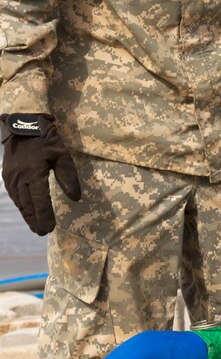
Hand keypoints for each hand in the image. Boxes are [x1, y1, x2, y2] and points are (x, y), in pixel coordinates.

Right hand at [1, 114, 80, 235]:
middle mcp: (20, 179)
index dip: (45, 216)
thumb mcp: (61, 154)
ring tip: (36, 226)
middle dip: (35, 220)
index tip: (50, 229)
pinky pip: (14, 195)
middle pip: (28, 206)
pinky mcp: (7, 176)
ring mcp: (11, 178)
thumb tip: (75, 197)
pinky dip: (21, 206)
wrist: (22, 125)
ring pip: (19, 202)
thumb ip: (68, 176)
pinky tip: (27, 211)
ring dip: (27, 215)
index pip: (40, 201)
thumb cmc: (45, 139)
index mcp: (34, 174)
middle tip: (42, 232)